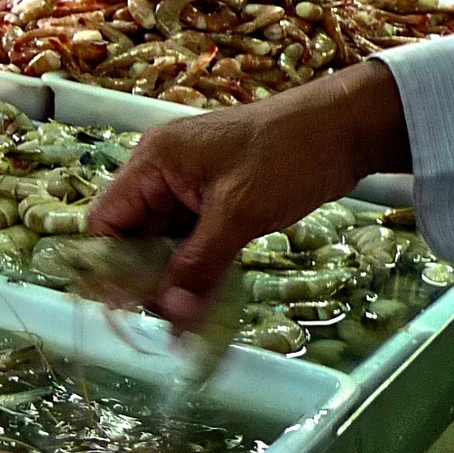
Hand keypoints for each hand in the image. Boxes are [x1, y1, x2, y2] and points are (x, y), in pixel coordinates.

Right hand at [85, 59, 409, 333]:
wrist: (347, 127)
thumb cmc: (287, 155)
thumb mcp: (239, 212)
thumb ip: (199, 264)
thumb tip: (170, 316)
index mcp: (153, 163)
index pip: (106, 220)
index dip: (106, 266)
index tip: (120, 310)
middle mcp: (164, 174)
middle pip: (134, 235)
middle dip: (144, 280)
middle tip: (159, 325)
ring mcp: (192, 187)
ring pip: (166, 243)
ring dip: (174, 279)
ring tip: (184, 324)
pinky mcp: (219, 201)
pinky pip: (195, 241)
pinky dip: (199, 269)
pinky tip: (206, 302)